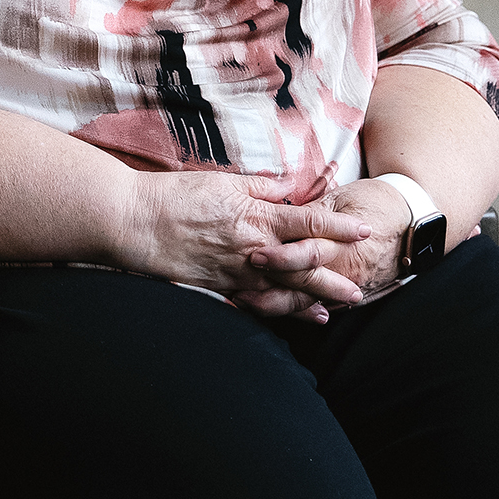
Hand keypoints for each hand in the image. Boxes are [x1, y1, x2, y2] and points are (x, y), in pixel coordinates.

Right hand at [117, 171, 373, 317]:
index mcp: (255, 216)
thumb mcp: (222, 181)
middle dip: (331, 279)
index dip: (338, 227)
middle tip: (357, 291)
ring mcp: (234, 272)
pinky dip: (271, 310)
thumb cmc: (175, 195)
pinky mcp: (216, 287)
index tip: (364, 231)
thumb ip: (258, 188)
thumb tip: (286, 190)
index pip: (308, 222)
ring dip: (306, 302)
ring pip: (280, 290)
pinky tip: (282, 316)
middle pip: (302, 267)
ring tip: (329, 313)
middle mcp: (251, 248)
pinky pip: (251, 302)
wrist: (134, 220)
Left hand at [233, 178, 410, 318]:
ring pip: (306, 301)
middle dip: (270, 288)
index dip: (280, 256)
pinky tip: (270, 311)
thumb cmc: (374, 201)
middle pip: (302, 283)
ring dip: (275, 305)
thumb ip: (308, 213)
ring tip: (244, 302)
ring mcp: (348, 285)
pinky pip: (318, 306)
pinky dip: (294, 311)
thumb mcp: (341, 199)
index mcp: (341, 240)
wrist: (412, 221)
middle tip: (238, 288)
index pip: (306, 251)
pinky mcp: (351, 295)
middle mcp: (344, 267)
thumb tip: (275, 217)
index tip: (254, 255)